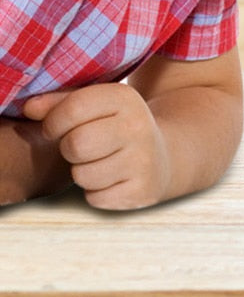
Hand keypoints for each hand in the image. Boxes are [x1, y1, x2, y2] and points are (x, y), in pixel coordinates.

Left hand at [22, 83, 169, 209]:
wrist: (161, 156)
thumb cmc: (115, 128)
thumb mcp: (95, 106)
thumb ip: (60, 103)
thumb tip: (29, 108)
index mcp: (125, 99)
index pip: (73, 108)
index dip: (54, 122)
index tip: (58, 128)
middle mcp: (138, 126)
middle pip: (76, 144)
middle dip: (69, 150)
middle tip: (81, 147)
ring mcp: (143, 159)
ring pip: (83, 175)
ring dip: (82, 173)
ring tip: (98, 163)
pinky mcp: (142, 189)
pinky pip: (96, 198)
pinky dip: (96, 192)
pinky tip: (111, 179)